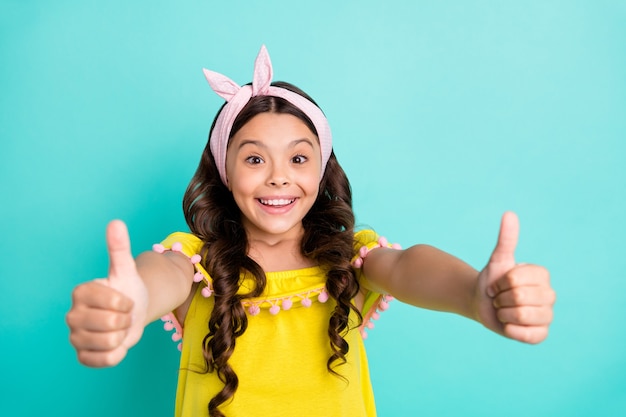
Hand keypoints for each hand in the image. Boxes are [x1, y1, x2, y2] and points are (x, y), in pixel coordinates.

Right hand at [66, 220, 148, 366]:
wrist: (132, 312)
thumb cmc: (128, 289)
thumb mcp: (126, 269)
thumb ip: (119, 247)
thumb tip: (116, 222)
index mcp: (81, 292)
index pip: (114, 303)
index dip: (127, 303)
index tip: (124, 299)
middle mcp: (72, 315)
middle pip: (111, 325)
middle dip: (126, 321)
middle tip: (123, 315)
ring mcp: (74, 337)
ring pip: (109, 343)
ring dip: (122, 336)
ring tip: (119, 327)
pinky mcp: (81, 356)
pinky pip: (104, 360)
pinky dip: (116, 353)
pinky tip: (115, 343)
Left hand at [474, 212, 554, 343]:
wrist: (483, 303)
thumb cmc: (492, 280)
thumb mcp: (497, 260)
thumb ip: (506, 239)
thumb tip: (509, 214)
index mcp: (541, 275)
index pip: (516, 280)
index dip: (500, 282)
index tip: (498, 283)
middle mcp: (549, 295)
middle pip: (519, 298)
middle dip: (500, 298)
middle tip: (499, 297)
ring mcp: (547, 316)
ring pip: (522, 316)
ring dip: (504, 313)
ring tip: (504, 309)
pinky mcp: (541, 334)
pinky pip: (528, 335)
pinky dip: (511, 329)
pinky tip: (508, 324)